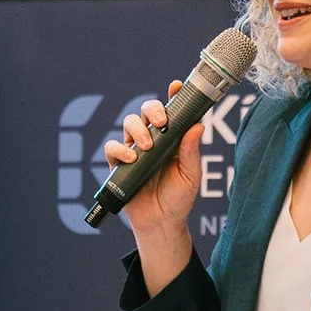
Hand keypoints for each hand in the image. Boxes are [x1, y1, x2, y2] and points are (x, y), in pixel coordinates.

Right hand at [102, 80, 203, 236]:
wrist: (162, 223)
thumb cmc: (179, 198)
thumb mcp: (191, 175)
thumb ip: (191, 151)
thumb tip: (197, 126)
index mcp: (172, 139)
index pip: (172, 111)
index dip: (173, 96)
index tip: (176, 86)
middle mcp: (153, 140)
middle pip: (146, 110)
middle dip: (152, 109)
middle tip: (161, 122)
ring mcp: (135, 150)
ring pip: (129, 123)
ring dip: (137, 129)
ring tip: (146, 147)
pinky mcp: (120, 164)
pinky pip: (112, 147)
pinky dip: (119, 149)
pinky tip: (131, 158)